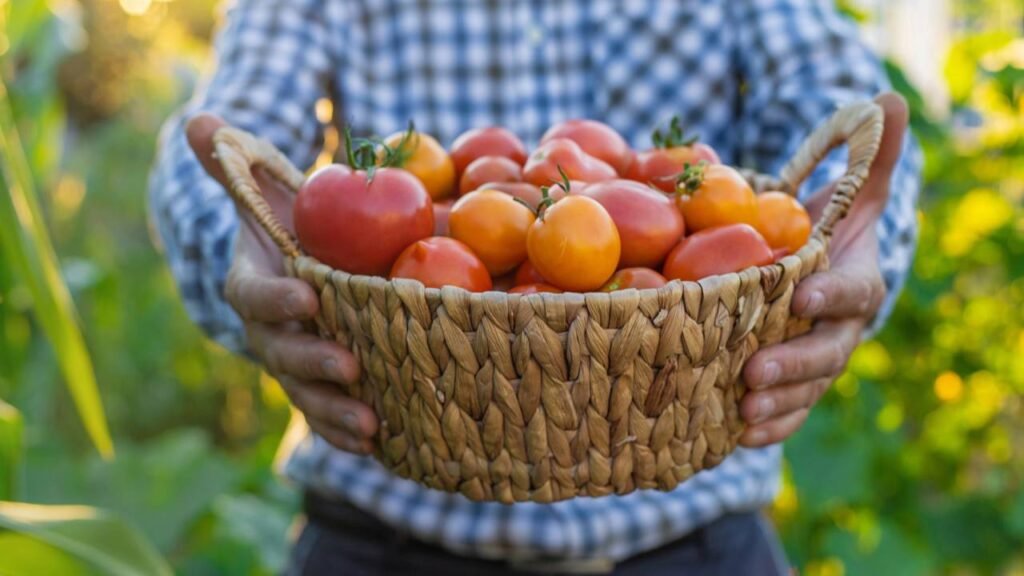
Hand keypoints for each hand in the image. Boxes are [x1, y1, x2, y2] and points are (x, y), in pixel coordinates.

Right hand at [185, 114, 377, 453]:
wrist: (302, 264)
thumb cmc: (288, 222)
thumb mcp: (267, 187)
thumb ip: (235, 162)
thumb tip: (197, 120)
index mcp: (254, 284)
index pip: (253, 295)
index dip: (275, 297)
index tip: (307, 294)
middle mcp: (270, 330)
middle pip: (282, 353)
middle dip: (312, 362)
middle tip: (348, 366)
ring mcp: (296, 361)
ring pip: (307, 392)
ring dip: (335, 410)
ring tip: (370, 422)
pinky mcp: (323, 384)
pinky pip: (330, 413)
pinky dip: (347, 431)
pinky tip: (379, 442)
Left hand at [739, 93, 909, 446]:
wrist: (821, 275)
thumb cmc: (830, 231)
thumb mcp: (849, 191)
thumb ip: (867, 155)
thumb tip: (886, 99)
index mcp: (854, 282)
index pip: (852, 291)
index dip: (832, 295)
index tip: (805, 295)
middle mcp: (838, 329)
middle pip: (824, 353)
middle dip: (793, 365)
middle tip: (754, 372)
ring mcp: (814, 361)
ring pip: (802, 391)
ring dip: (776, 406)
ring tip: (741, 414)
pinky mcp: (789, 384)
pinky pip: (783, 410)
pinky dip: (765, 426)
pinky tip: (734, 436)